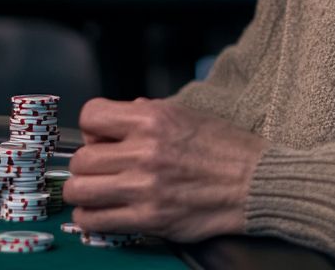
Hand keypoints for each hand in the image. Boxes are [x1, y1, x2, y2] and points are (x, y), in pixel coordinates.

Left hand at [63, 97, 268, 241]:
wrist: (254, 182)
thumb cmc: (226, 148)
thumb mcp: (188, 114)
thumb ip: (149, 114)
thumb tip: (117, 118)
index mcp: (155, 118)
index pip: (91, 115)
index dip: (93, 127)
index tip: (102, 136)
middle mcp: (145, 150)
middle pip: (81, 158)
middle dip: (88, 163)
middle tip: (104, 167)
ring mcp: (144, 187)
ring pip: (79, 190)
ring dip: (85, 191)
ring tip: (100, 190)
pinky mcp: (147, 218)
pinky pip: (94, 221)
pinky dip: (93, 217)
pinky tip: (108, 210)